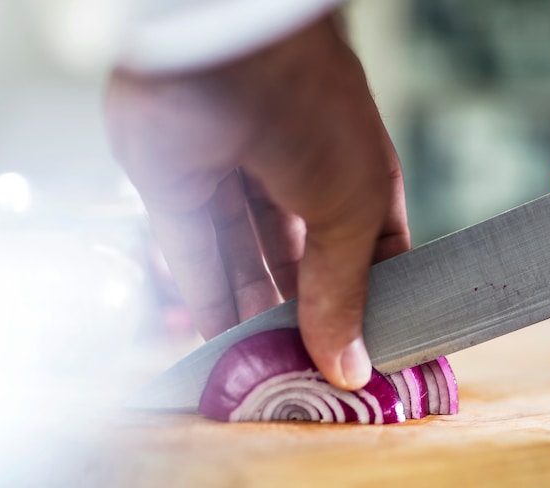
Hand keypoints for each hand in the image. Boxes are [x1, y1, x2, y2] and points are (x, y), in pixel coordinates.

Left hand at [106, 16, 408, 389]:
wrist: (226, 49)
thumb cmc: (314, 113)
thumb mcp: (351, 211)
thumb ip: (345, 293)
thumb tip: (351, 367)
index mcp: (356, 175)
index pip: (372, 252)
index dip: (372, 304)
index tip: (368, 359)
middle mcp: (297, 178)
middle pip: (303, 263)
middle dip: (306, 317)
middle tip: (310, 376)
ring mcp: (235, 178)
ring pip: (245, 262)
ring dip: (253, 316)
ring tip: (265, 372)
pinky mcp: (176, 184)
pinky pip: (193, 253)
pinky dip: (204, 299)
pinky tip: (217, 344)